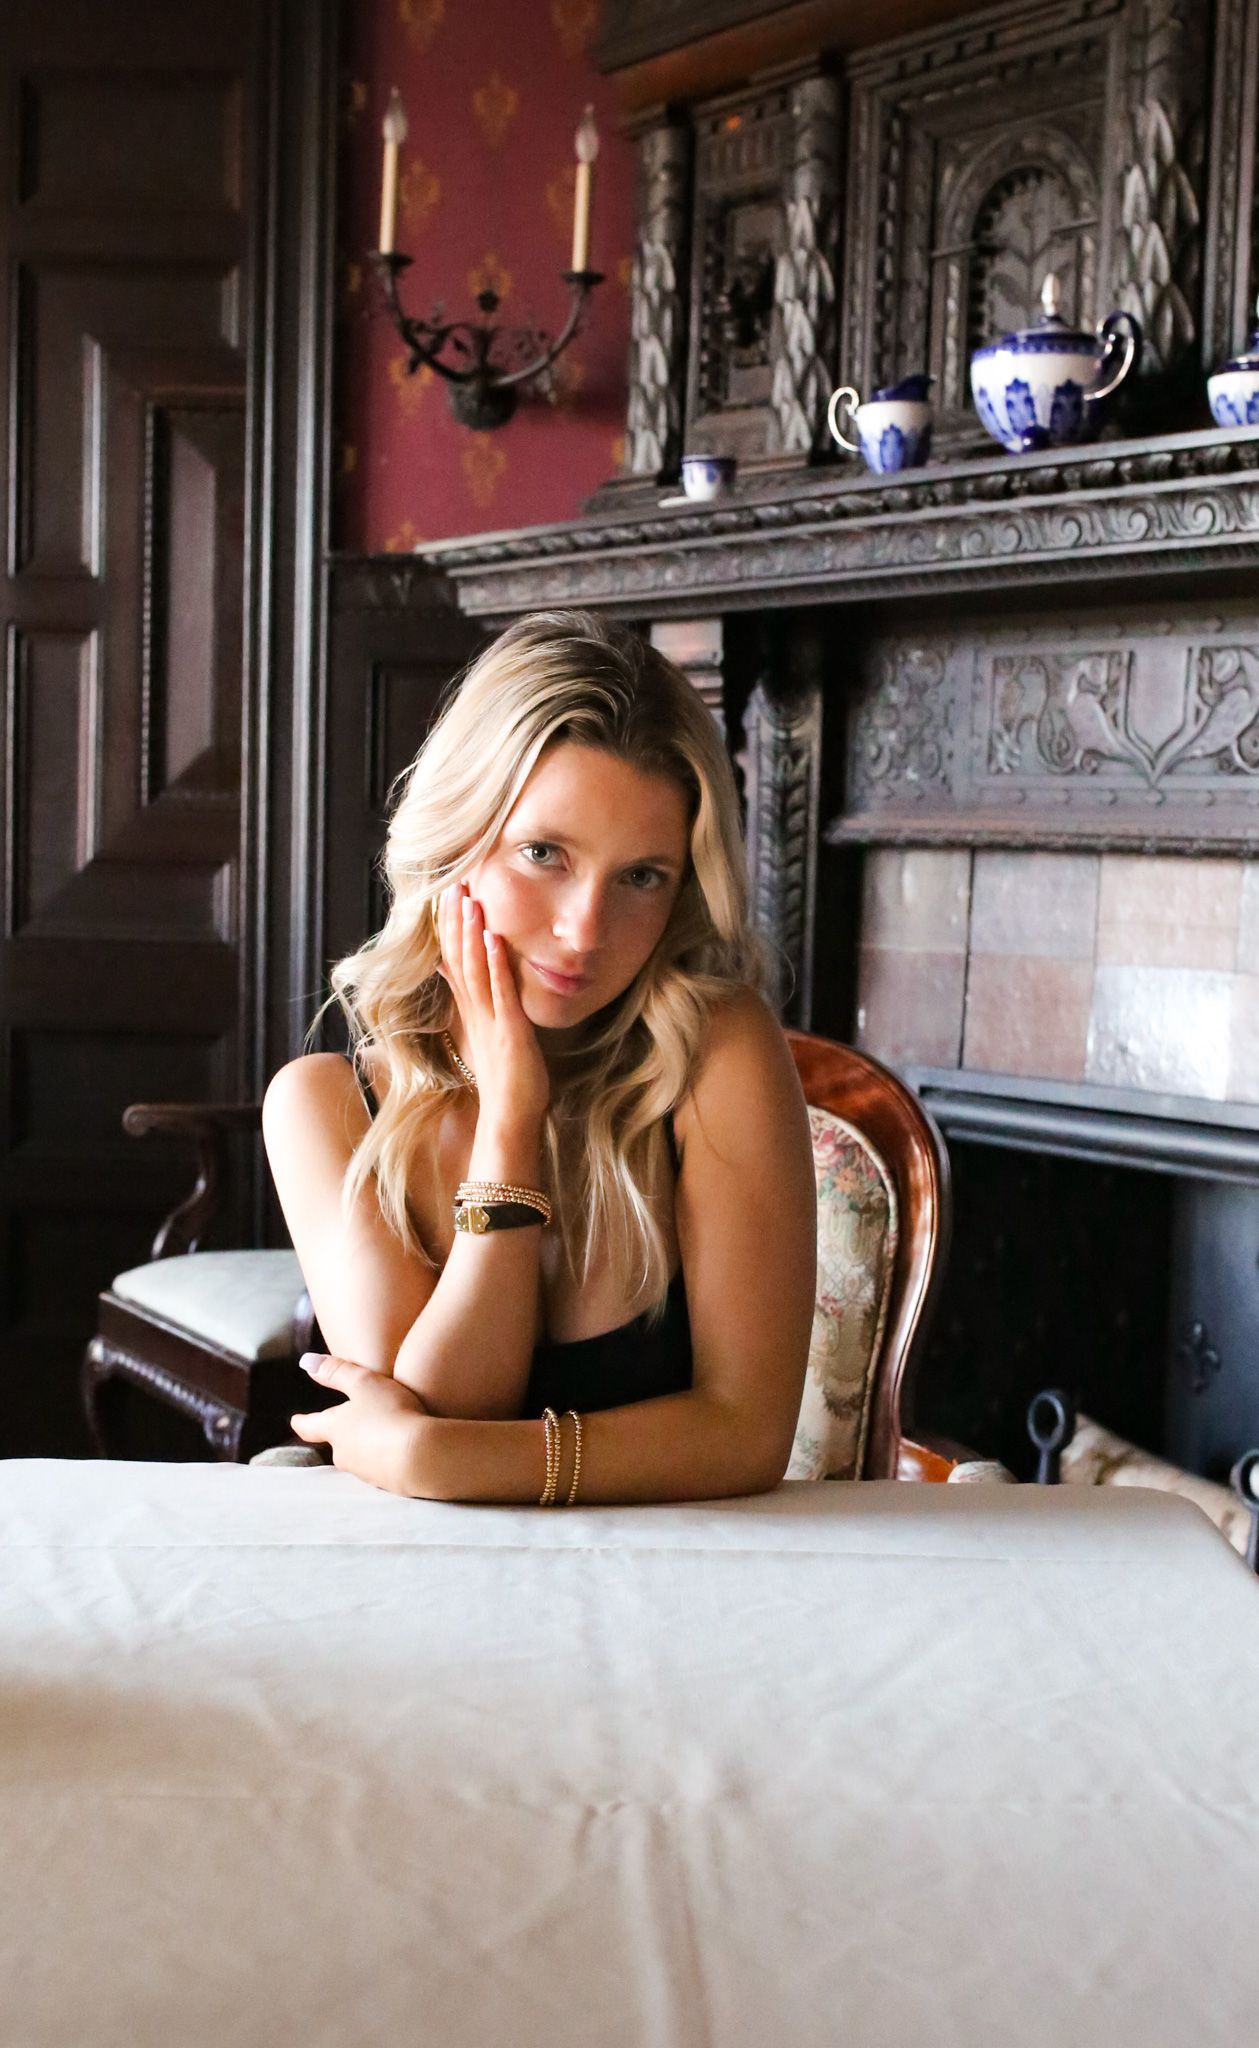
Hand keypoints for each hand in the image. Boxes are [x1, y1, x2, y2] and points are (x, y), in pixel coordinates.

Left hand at [291, 1353, 431, 1494]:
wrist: (421, 1457)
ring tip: (383, 1435)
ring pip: (360, 1458)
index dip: (302, 1422)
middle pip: (337, 1444)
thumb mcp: (363, 1383)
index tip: (295, 1420)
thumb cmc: (390, 1414)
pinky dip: (387, 1459)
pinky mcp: (387, 1484)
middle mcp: (345, 1454)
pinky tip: (402, 1452)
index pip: (311, 1427)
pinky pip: (383, 1469)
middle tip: (350, 1424)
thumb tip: (307, 1362)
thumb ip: (336, 1371)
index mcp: (336, 1429)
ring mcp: (366, 1472)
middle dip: (342, 1435)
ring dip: (367, 1447)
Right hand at [436, 881, 548, 1130]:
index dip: (448, 929)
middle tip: (451, 884)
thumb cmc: (506, 1081)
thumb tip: (463, 987)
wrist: (509, 1119)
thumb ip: (476, 1009)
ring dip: (470, 934)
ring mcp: (490, 1020)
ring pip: (474, 970)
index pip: (453, 962)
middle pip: (457, 959)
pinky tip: (493, 939)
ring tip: (468, 901)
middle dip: (454, 922)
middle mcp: (475, 1012)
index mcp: (471, 1011)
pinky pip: (499, 993)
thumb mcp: (488, 1037)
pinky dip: (494, 965)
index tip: (447, 896)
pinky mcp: (508, 1031)